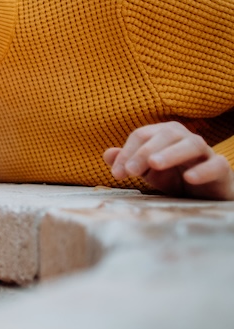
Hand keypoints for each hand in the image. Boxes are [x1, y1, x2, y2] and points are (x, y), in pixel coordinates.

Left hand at [103, 121, 233, 200]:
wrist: (204, 194)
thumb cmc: (173, 177)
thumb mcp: (146, 171)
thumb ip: (127, 162)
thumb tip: (107, 154)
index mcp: (163, 134)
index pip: (141, 135)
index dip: (127, 153)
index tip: (117, 174)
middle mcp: (184, 138)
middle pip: (166, 134)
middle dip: (145, 151)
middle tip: (131, 170)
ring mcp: (205, 151)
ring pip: (191, 144)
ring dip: (172, 153)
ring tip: (155, 164)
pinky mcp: (221, 168)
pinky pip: (216, 164)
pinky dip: (203, 170)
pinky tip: (189, 178)